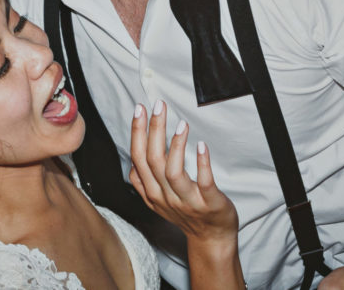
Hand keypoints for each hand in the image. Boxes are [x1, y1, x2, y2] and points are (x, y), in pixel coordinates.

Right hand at [128, 103, 238, 243]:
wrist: (210, 238)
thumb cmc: (185, 213)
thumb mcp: (158, 200)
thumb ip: (144, 181)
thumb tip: (132, 159)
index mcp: (151, 192)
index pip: (137, 158)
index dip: (137, 132)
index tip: (140, 109)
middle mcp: (165, 196)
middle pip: (153, 160)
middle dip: (153, 130)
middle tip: (159, 106)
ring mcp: (187, 201)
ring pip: (173, 172)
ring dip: (176, 145)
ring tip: (181, 124)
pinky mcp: (209, 204)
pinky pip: (204, 183)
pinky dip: (202, 164)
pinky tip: (201, 146)